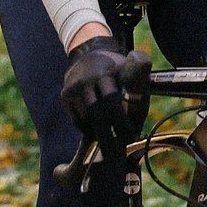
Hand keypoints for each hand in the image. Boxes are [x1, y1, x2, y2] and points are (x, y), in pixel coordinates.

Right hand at [60, 36, 135, 155]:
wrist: (88, 53)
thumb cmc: (116, 68)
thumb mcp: (131, 68)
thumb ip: (139, 87)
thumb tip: (141, 109)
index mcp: (104, 73)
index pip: (111, 102)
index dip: (120, 122)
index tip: (130, 136)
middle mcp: (85, 80)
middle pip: (96, 115)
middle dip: (108, 136)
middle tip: (117, 153)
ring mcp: (73, 88)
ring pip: (86, 120)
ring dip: (98, 132)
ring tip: (109, 138)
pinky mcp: (65, 95)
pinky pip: (77, 120)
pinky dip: (87, 127)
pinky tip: (96, 126)